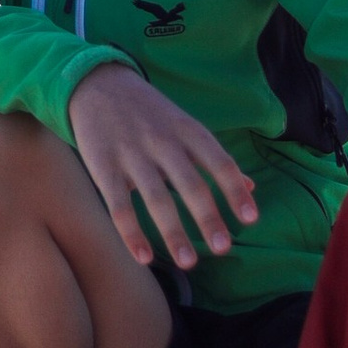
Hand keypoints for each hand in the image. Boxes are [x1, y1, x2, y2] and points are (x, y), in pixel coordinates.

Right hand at [71, 67, 257, 270]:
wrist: (97, 84)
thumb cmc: (149, 113)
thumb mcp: (185, 126)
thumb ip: (214, 158)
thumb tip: (251, 187)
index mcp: (188, 130)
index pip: (219, 162)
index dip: (235, 191)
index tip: (250, 220)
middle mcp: (163, 141)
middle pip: (191, 183)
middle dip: (208, 217)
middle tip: (224, 249)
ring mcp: (132, 154)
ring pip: (156, 198)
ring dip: (174, 233)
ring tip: (189, 262)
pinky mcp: (103, 167)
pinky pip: (119, 205)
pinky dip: (132, 233)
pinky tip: (144, 257)